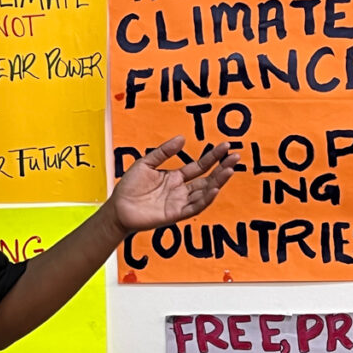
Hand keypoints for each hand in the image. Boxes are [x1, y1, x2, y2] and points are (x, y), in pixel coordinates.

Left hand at [109, 136, 238, 235]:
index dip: (213, 157)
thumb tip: (182, 138)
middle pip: (207, 179)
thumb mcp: (146, 163)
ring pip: (204, 193)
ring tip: (229, 170)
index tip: (225, 147)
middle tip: (235, 157)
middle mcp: (180, 190)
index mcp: (175, 178)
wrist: (117, 208)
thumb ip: (164, 152)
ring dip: (218, 182)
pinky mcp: (174, 214)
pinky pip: (194, 207)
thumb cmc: (129, 187)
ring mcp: (179, 203)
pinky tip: (214, 189)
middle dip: (222, 169)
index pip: (199, 167)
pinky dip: (205, 199)